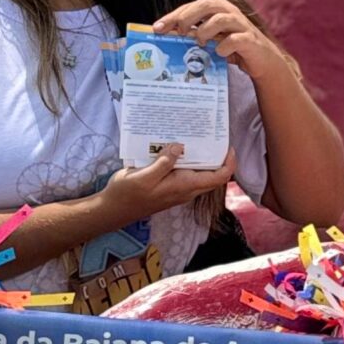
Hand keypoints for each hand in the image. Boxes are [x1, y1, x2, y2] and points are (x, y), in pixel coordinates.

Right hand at [103, 146, 236, 221]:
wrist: (114, 209)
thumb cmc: (128, 194)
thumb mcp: (144, 176)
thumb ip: (164, 162)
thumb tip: (180, 146)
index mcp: (184, 186)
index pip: (218, 177)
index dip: (229, 163)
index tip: (227, 145)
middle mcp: (186, 189)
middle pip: (212, 175)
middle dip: (217, 156)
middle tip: (211, 134)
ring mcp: (178, 190)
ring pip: (199, 173)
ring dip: (201, 157)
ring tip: (195, 136)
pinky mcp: (170, 187)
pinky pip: (186, 173)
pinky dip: (187, 160)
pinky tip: (176, 147)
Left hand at [152, 0, 286, 84]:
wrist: (261, 60)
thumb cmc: (231, 47)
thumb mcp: (210, 38)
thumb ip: (192, 34)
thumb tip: (165, 36)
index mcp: (217, 8)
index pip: (191, 6)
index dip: (173, 16)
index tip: (157, 28)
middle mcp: (229, 12)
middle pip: (206, 5)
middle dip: (188, 17)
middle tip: (178, 32)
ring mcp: (241, 25)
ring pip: (221, 19)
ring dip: (206, 30)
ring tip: (200, 43)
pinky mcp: (250, 40)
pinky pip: (236, 39)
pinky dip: (225, 46)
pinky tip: (219, 53)